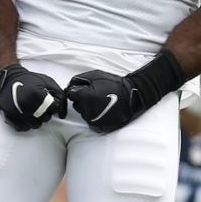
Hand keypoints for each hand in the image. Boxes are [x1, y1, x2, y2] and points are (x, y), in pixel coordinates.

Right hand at [0, 64, 66, 130]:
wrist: (9, 78)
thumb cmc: (29, 80)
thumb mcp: (48, 82)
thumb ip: (60, 96)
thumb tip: (62, 114)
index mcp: (37, 95)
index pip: (53, 109)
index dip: (53, 105)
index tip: (48, 101)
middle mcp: (26, 104)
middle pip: (45, 119)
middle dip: (45, 113)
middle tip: (40, 105)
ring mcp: (17, 112)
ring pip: (35, 125)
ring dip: (36, 119)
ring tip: (33, 110)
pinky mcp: (9, 117)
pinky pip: (22, 127)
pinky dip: (25, 123)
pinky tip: (25, 115)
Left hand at [67, 50, 184, 133]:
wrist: (131, 96)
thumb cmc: (114, 84)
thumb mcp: (95, 75)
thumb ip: (79, 80)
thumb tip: (70, 86)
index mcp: (84, 97)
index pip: (69, 94)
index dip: (75, 90)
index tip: (83, 89)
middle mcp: (86, 110)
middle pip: (75, 104)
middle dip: (82, 99)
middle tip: (95, 93)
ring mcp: (93, 119)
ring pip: (83, 112)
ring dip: (88, 107)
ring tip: (101, 100)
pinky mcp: (99, 126)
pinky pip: (91, 119)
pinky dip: (95, 114)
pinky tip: (104, 108)